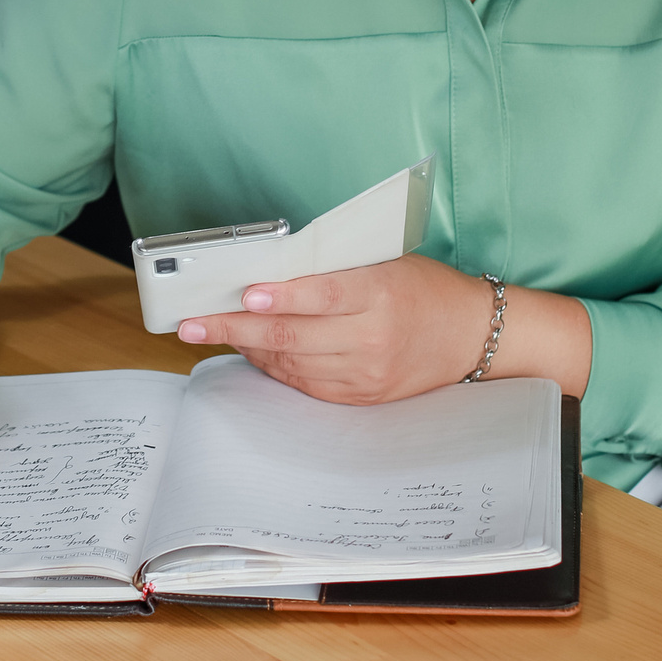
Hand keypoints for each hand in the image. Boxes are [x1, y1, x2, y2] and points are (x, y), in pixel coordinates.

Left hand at [172, 254, 496, 403]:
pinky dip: (273, 367)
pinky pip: (305, 384)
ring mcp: (366, 372)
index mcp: (381, 293)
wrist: (469, 334)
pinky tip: (252, 351)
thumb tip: (267, 273)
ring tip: (209, 331)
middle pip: (294, 335)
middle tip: (192, 322)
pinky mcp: (361, 396)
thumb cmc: (423, 288)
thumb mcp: (384, 264)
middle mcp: (373, 337)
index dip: (281, 296)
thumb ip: (333, 270)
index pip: (324, 295)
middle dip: (235, 328)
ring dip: (247, 347)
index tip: (243, 294)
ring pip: (292, 363)